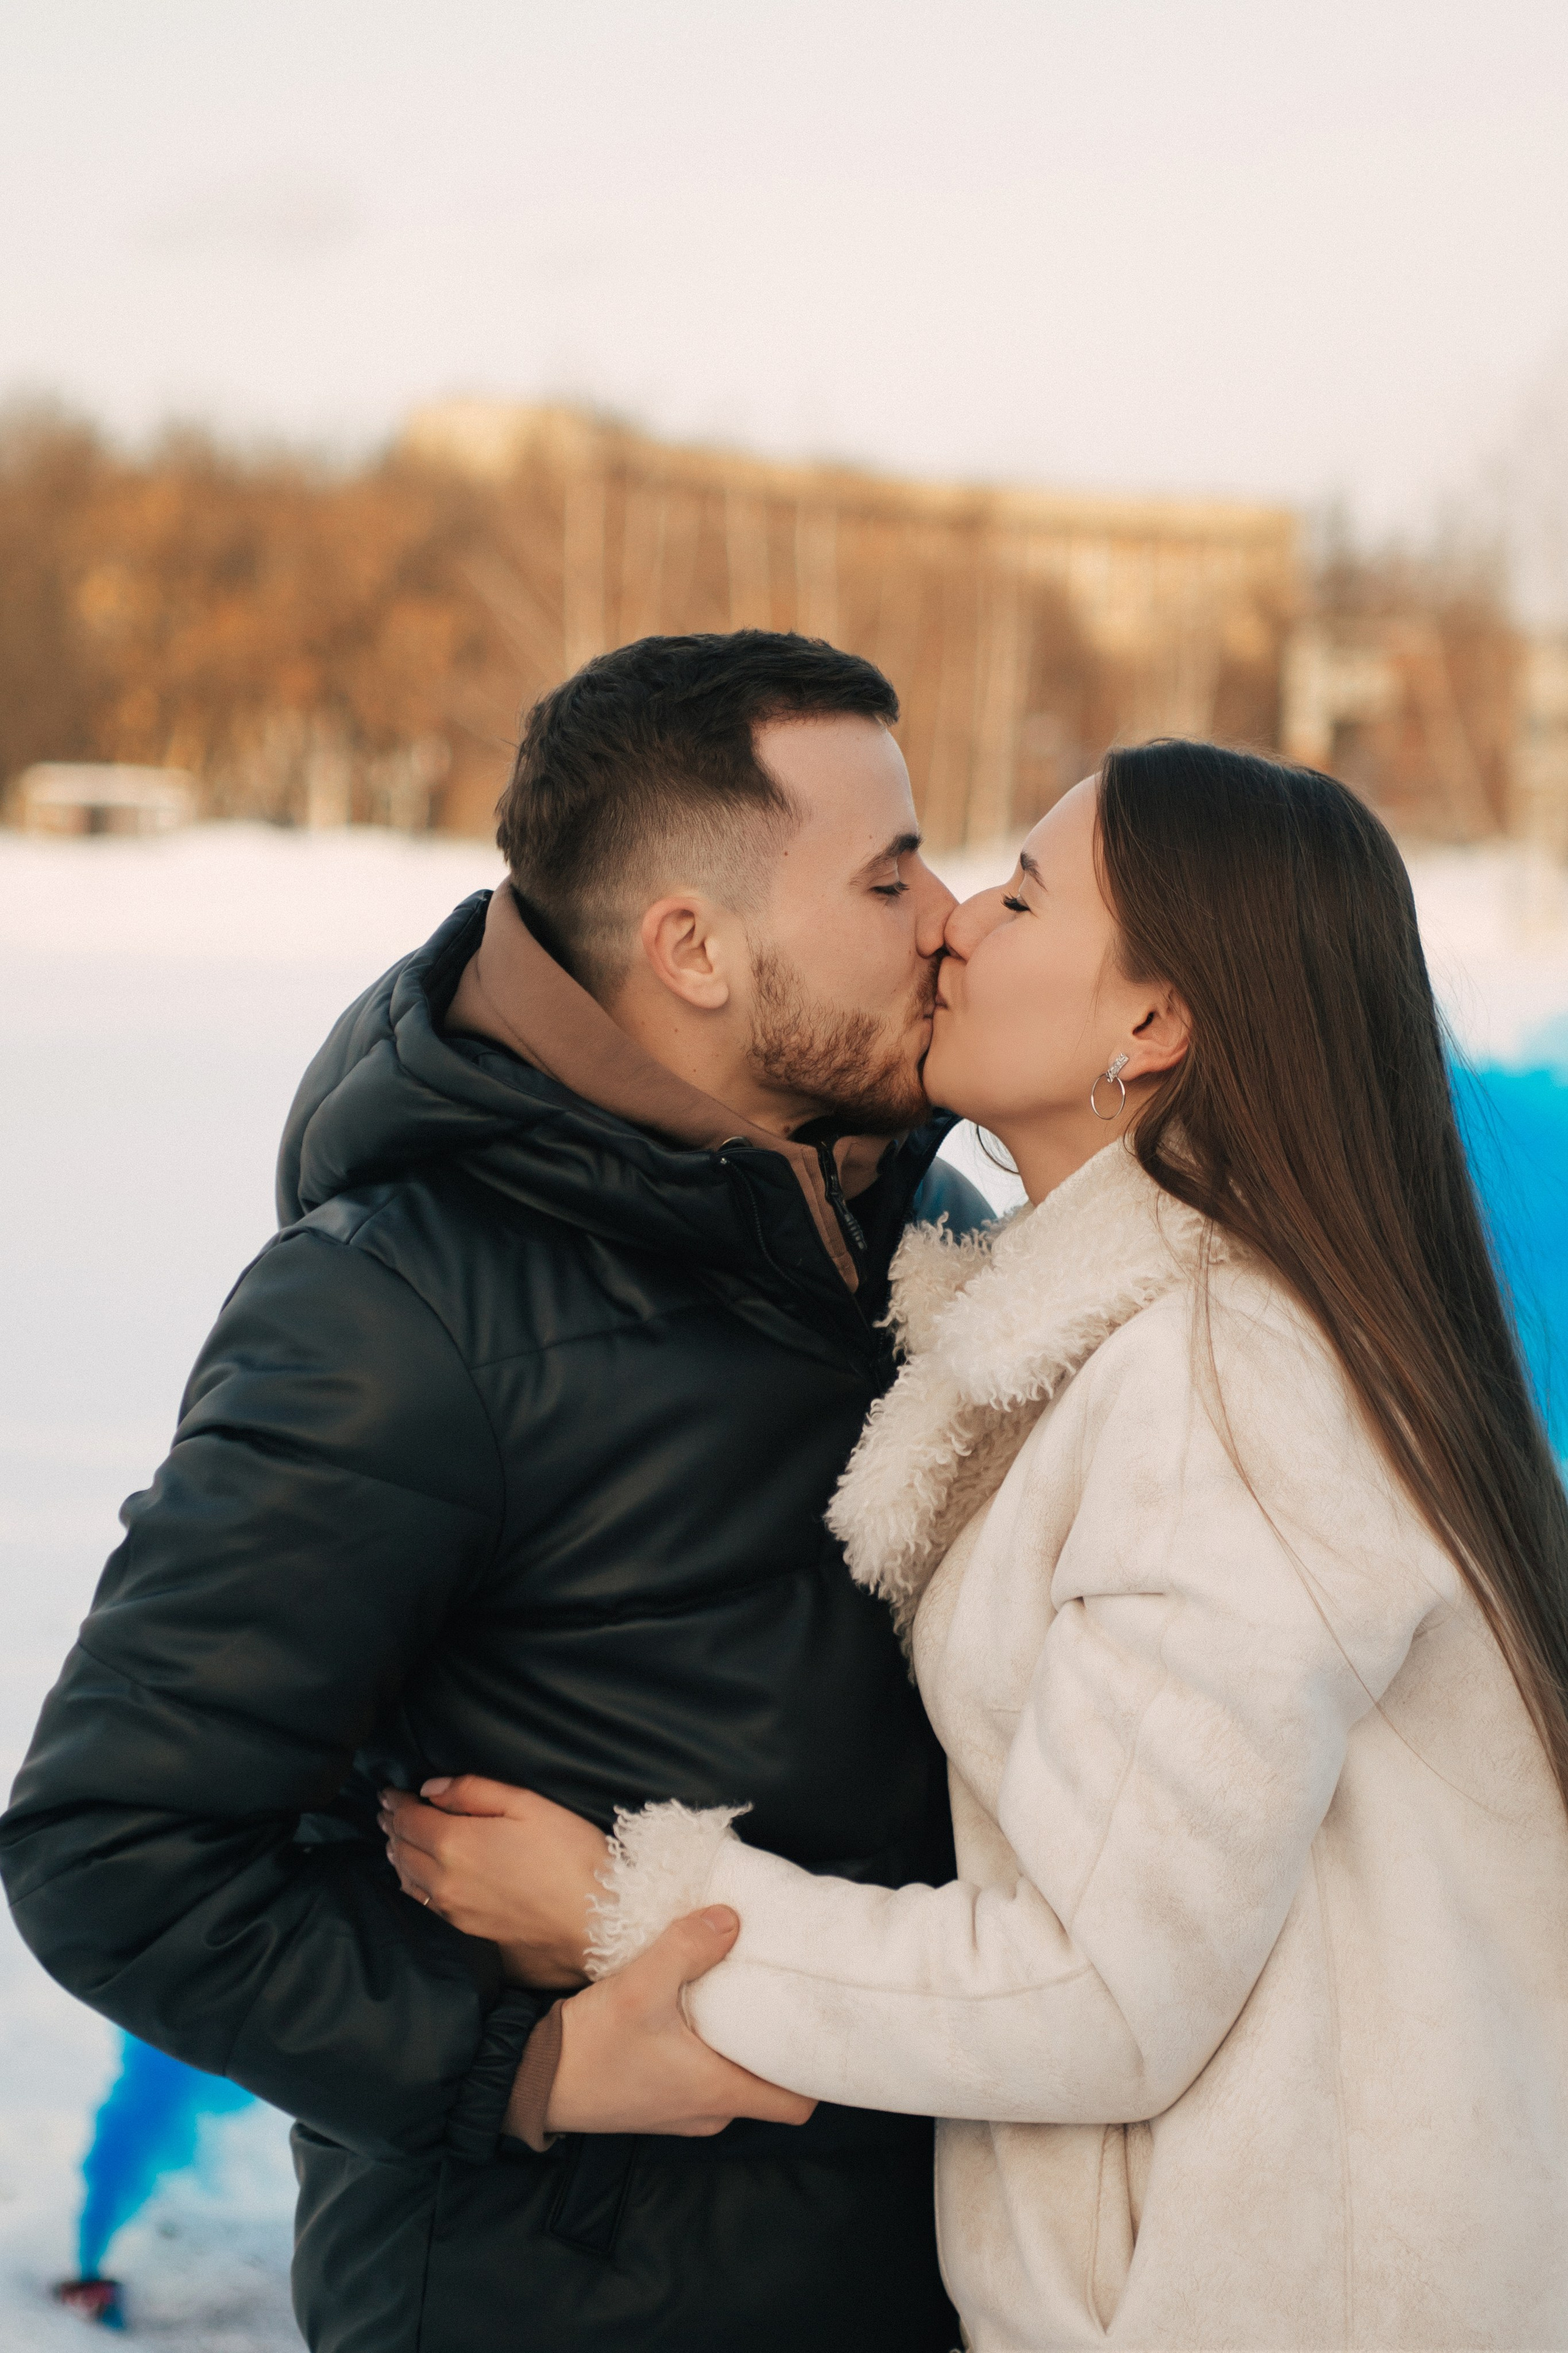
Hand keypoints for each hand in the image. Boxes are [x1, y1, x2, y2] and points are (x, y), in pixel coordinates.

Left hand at [378, 1775, 609, 1987]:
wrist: (598, 1924)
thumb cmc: (571, 1856)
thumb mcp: (529, 1805)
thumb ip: (475, 1791)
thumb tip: (431, 1789)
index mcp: (455, 1844)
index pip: (408, 1819)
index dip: (396, 1802)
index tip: (388, 1792)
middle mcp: (444, 1881)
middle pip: (401, 1850)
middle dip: (392, 1826)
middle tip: (387, 1810)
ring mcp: (453, 1913)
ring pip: (408, 1880)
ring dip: (398, 1856)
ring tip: (394, 1840)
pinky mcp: (466, 1935)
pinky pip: (423, 1905)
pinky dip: (411, 1884)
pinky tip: (416, 1878)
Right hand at [530, 1907, 815, 2138]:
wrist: (534, 2081)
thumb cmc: (591, 2046)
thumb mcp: (639, 1987)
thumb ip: (687, 1948)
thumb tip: (732, 1918)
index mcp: (720, 2092)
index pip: (799, 2102)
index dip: (819, 2070)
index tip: (823, 2024)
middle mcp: (711, 2111)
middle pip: (772, 2084)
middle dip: (781, 2041)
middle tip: (787, 1990)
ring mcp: (686, 2110)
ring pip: (738, 2077)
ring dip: (744, 2040)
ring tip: (747, 1989)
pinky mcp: (663, 2101)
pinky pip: (708, 2076)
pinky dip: (715, 2047)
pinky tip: (703, 2008)